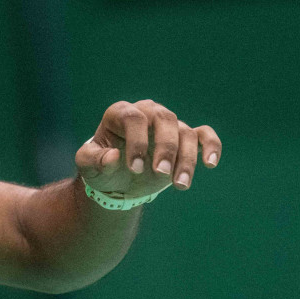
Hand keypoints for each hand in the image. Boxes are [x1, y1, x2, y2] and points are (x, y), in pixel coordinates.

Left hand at [75, 99, 221, 198]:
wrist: (117, 179)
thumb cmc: (101, 166)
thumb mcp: (88, 166)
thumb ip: (94, 161)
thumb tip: (113, 157)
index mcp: (120, 113)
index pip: (133, 119)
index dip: (136, 142)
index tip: (134, 168)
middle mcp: (147, 113)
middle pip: (164, 120)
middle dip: (165, 147)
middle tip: (161, 173)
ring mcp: (168, 125)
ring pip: (185, 132)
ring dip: (186, 159)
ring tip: (180, 185)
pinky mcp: (184, 139)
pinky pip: (204, 135)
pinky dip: (211, 146)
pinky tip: (210, 163)